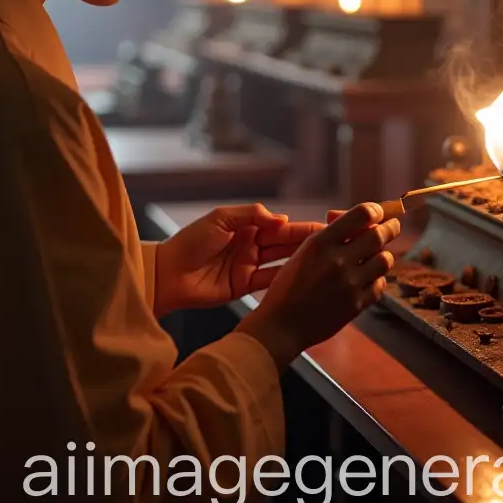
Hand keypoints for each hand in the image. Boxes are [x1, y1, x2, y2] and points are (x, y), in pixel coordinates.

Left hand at [152, 203, 323, 314]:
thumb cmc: (190, 242)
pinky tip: (305, 278)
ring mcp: (248, 266)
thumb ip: (250, 216)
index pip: (279, 225)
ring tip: (326, 262)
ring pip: (281, 262)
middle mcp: (251, 245)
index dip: (300, 225)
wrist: (168, 274)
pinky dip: (286, 279)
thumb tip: (280, 218)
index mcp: (245, 226)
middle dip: (308, 243)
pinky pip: (269, 281)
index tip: (324, 225)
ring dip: (301, 261)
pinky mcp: (244, 286)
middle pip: (284, 243)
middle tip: (334, 244)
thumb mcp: (220, 220)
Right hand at [237, 202, 400, 370]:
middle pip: (378, 235)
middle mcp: (338, 260)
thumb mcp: (304, 251)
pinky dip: (377, 279)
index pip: (361, 214)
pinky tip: (369, 278)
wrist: (282, 324)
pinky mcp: (356, 305)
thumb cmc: (289, 284)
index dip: (376, 210)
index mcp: (321, 242)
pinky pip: (380, 285)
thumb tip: (356, 221)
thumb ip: (330, 235)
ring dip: (383, 254)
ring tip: (378, 255)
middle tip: (393, 226)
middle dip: (390, 227)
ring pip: (385, 260)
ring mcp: (349, 284)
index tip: (378, 212)